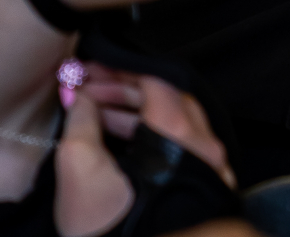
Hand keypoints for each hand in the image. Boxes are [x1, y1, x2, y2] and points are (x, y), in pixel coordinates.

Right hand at [77, 63, 234, 186]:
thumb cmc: (114, 228)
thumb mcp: (80, 167)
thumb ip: (80, 120)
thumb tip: (80, 97)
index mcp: (181, 136)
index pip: (157, 81)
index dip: (120, 71)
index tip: (93, 69)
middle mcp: (204, 149)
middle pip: (166, 101)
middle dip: (122, 91)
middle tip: (87, 90)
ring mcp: (209, 169)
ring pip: (173, 125)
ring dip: (132, 115)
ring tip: (93, 115)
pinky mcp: (204, 187)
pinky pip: (180, 147)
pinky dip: (150, 137)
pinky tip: (117, 140)